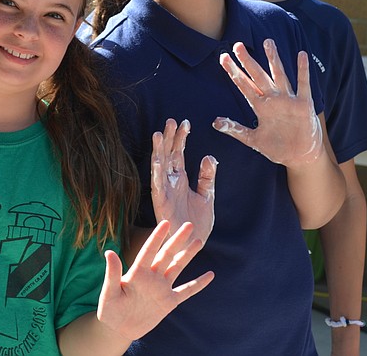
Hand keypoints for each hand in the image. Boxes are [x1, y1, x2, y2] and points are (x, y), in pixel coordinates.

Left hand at [97, 220, 213, 341]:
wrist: (119, 328)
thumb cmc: (110, 309)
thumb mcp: (109, 292)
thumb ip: (113, 274)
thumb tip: (109, 252)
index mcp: (137, 272)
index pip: (149, 250)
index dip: (157, 237)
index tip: (165, 223)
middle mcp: (152, 276)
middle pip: (167, 254)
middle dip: (178, 239)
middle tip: (189, 224)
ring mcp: (162, 288)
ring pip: (178, 267)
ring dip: (188, 254)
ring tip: (199, 240)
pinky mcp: (169, 302)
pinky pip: (186, 291)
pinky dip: (198, 284)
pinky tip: (210, 275)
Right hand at [151, 119, 216, 243]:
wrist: (193, 245)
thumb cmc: (197, 223)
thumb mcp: (207, 196)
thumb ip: (207, 177)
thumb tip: (209, 156)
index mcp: (181, 179)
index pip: (180, 153)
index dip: (182, 138)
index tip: (185, 122)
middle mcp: (171, 183)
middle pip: (168, 155)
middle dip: (169, 138)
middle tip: (171, 120)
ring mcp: (164, 192)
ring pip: (159, 167)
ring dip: (158, 151)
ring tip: (158, 133)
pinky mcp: (161, 203)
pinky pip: (157, 185)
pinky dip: (157, 172)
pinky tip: (157, 159)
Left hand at [214, 39, 322, 166]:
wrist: (299, 157)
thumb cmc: (276, 147)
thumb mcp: (253, 140)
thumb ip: (236, 130)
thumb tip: (215, 122)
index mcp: (260, 107)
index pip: (244, 85)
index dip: (233, 72)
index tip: (222, 57)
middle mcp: (272, 99)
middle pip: (257, 76)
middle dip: (247, 62)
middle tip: (237, 45)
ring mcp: (288, 100)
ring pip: (279, 75)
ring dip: (273, 59)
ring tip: (268, 42)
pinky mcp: (303, 105)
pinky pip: (302, 85)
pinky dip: (303, 71)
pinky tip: (301, 55)